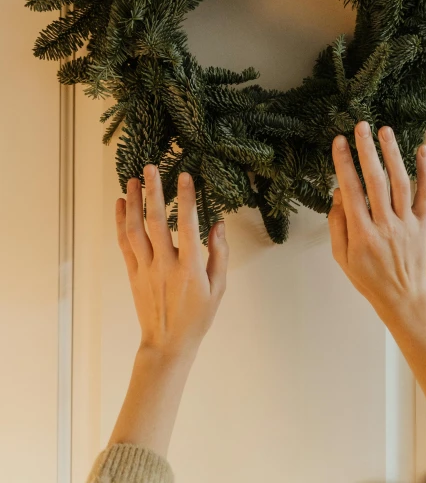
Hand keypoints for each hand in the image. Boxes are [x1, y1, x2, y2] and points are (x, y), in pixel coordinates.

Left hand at [116, 166, 228, 361]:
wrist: (168, 344)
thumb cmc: (198, 316)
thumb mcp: (219, 288)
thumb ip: (219, 253)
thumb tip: (218, 224)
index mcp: (190, 268)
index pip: (188, 226)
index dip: (187, 199)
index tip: (185, 176)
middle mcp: (165, 265)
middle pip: (157, 221)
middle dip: (153, 192)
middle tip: (151, 168)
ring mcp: (146, 268)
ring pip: (135, 230)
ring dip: (132, 202)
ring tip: (132, 179)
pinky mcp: (133, 273)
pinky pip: (124, 243)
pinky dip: (120, 222)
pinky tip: (120, 204)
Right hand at [328, 121, 425, 319]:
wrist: (404, 298)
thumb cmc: (368, 278)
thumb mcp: (341, 258)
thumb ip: (337, 225)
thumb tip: (338, 193)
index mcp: (363, 234)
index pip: (351, 191)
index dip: (343, 164)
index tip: (338, 141)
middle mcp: (386, 225)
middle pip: (376, 181)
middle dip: (367, 151)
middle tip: (360, 127)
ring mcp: (407, 223)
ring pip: (400, 183)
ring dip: (392, 154)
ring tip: (384, 130)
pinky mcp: (423, 224)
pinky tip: (422, 150)